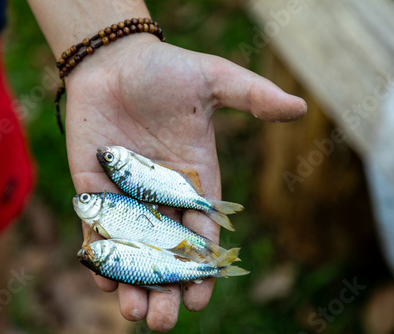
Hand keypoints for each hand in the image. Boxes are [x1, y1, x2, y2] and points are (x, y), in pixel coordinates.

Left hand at [65, 34, 305, 331]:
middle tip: (164, 320)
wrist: (115, 61)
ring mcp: (126, 194)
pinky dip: (99, 254)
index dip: (201, 266)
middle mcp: (161, 195)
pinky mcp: (93, 189)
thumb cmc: (165, 69)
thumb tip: (300, 107)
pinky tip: (104, 279)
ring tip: (134, 313)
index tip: (200, 296)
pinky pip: (97, 228)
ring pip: (131, 248)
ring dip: (132, 281)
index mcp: (194, 180)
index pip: (201, 233)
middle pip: (167, 251)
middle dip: (167, 286)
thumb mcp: (213, 80)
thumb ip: (252, 97)